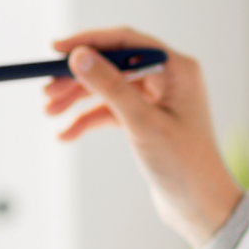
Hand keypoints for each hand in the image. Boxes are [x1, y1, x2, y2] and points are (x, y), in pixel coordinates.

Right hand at [44, 27, 242, 245]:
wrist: (201, 207)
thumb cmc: (184, 164)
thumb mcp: (142, 123)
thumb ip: (110, 86)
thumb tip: (79, 55)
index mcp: (177, 69)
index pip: (126, 41)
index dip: (89, 42)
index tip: (56, 49)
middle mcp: (169, 78)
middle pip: (113, 65)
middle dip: (78, 78)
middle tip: (47, 91)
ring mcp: (157, 99)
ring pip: (109, 88)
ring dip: (78, 100)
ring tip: (50, 113)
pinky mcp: (147, 121)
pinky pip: (111, 111)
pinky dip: (89, 120)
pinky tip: (67, 134)